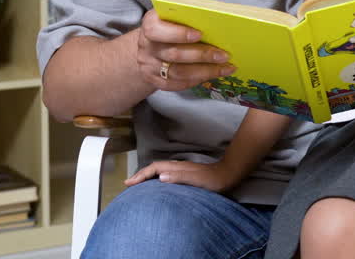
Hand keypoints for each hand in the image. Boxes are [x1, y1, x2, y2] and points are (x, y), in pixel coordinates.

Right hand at [124, 159, 242, 193]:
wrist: (227, 175)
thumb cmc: (213, 180)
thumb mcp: (196, 179)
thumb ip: (179, 177)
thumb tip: (161, 176)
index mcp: (176, 167)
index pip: (154, 169)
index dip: (141, 175)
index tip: (129, 183)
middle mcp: (176, 167)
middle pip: (153, 168)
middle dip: (140, 175)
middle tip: (128, 184)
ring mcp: (180, 170)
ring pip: (158, 171)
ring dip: (147, 177)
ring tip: (137, 185)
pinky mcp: (184, 175)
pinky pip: (164, 176)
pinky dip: (155, 180)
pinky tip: (156, 187)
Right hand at [136, 8, 235, 91]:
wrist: (149, 47)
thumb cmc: (167, 26)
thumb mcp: (171, 16)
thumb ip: (186, 17)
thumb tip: (215, 24)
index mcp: (150, 24)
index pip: (157, 30)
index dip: (179, 33)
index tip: (200, 34)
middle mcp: (147, 46)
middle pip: (174, 54)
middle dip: (202, 55)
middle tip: (224, 55)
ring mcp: (149, 66)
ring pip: (178, 72)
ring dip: (205, 71)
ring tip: (224, 67)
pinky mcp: (155, 80)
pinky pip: (177, 84)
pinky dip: (198, 80)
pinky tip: (213, 74)